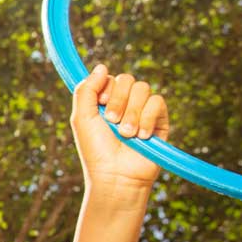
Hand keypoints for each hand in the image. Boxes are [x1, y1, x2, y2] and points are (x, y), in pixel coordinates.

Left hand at [73, 64, 168, 191]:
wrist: (116, 175)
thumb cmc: (96, 151)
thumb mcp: (81, 119)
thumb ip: (86, 90)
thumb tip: (101, 66)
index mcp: (105, 102)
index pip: (111, 77)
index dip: (106, 88)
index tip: (101, 105)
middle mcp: (125, 104)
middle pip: (128, 79)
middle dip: (118, 100)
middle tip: (112, 122)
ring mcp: (143, 111)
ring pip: (143, 89)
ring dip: (132, 112)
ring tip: (126, 134)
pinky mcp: (160, 120)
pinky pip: (158, 102)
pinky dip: (148, 118)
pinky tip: (142, 136)